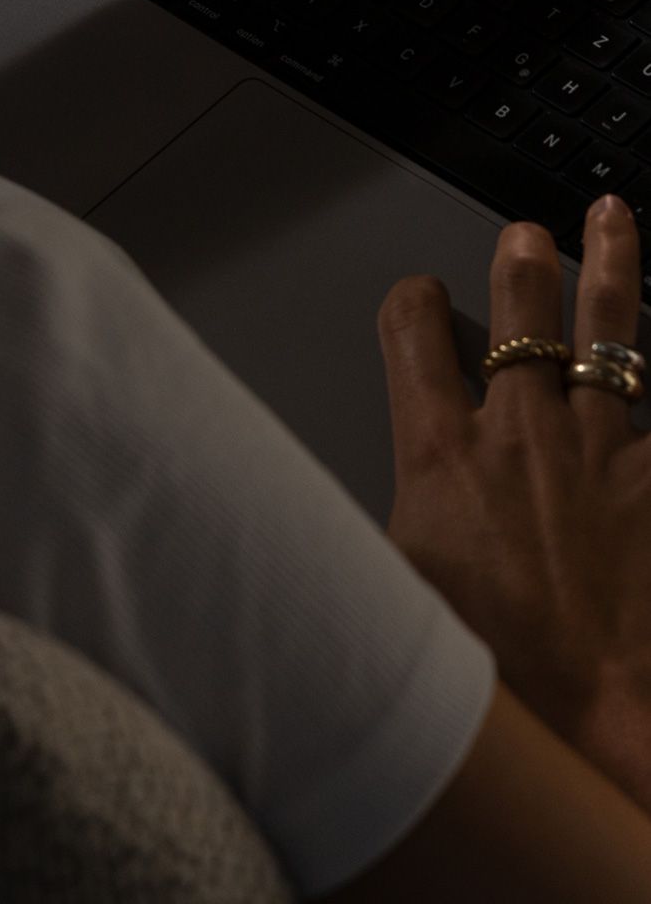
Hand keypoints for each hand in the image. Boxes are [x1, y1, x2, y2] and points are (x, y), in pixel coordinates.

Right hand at [377, 196, 650, 812]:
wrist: (593, 716)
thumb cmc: (486, 666)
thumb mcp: (389, 576)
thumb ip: (376, 507)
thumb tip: (323, 493)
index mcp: (440, 449)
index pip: (412, 331)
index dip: (411, 301)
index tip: (416, 297)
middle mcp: (520, 433)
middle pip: (521, 310)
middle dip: (521, 259)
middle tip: (524, 233)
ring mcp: (599, 450)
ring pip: (607, 332)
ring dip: (609, 269)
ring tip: (613, 220)